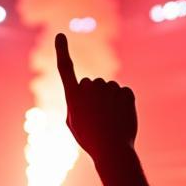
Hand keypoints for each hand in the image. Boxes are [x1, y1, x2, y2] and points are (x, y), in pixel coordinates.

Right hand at [55, 33, 136, 161]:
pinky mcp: (125, 93)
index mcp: (73, 96)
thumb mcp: (75, 123)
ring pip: (108, 89)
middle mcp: (89, 88)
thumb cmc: (90, 140)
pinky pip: (124, 93)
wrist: (112, 150)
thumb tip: (88, 93)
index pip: (65, 68)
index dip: (62, 51)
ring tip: (109, 120)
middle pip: (91, 84)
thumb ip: (77, 104)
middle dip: (94, 96)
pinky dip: (123, 103)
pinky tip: (121, 117)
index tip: (60, 35)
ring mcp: (108, 89)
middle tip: (96, 117)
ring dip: (109, 101)